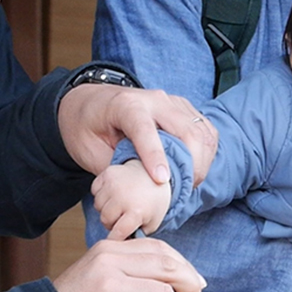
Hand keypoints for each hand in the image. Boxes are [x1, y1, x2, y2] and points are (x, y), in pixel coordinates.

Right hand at [52, 237, 205, 291]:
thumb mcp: (98, 274)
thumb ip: (128, 268)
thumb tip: (172, 277)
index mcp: (108, 250)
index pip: (157, 248)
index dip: (182, 264)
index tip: (193, 279)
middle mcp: (109, 263)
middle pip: (167, 267)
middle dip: (188, 284)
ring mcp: (110, 288)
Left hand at [59, 84, 216, 184]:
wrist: (89, 102)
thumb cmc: (85, 126)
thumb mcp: (87, 149)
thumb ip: (115, 167)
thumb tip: (140, 190)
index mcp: (125, 105)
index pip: (145, 130)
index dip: (155, 156)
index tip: (162, 181)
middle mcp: (154, 99)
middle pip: (185, 130)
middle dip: (191, 165)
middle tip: (182, 192)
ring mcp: (171, 102)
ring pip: (201, 131)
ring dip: (201, 161)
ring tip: (189, 184)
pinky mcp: (181, 109)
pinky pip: (204, 130)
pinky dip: (206, 153)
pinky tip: (195, 169)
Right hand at [91, 160, 171, 239]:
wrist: (154, 175)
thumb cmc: (153, 201)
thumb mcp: (152, 223)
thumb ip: (137, 237)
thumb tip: (121, 247)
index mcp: (136, 210)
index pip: (118, 233)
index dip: (115, 239)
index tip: (114, 243)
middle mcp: (123, 196)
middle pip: (105, 220)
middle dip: (112, 222)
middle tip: (123, 216)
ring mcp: (113, 183)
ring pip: (98, 206)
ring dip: (106, 207)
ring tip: (121, 203)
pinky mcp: (107, 174)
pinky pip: (94, 190)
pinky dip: (102, 193)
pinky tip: (115, 192)